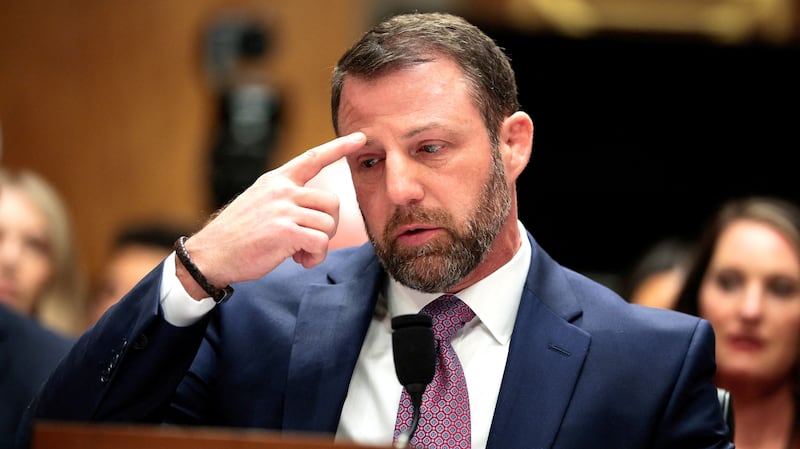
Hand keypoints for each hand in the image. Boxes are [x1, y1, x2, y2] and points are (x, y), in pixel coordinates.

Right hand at [177, 132, 366, 297]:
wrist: (211, 255)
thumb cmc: (237, 235)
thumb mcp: (260, 204)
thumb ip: (286, 200)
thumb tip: (316, 214)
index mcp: (276, 180)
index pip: (313, 158)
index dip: (339, 147)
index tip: (360, 137)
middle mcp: (282, 190)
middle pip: (332, 202)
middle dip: (327, 225)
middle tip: (309, 241)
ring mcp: (283, 209)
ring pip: (328, 224)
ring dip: (320, 245)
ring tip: (301, 253)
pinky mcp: (285, 232)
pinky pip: (321, 242)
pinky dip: (316, 257)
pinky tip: (300, 261)